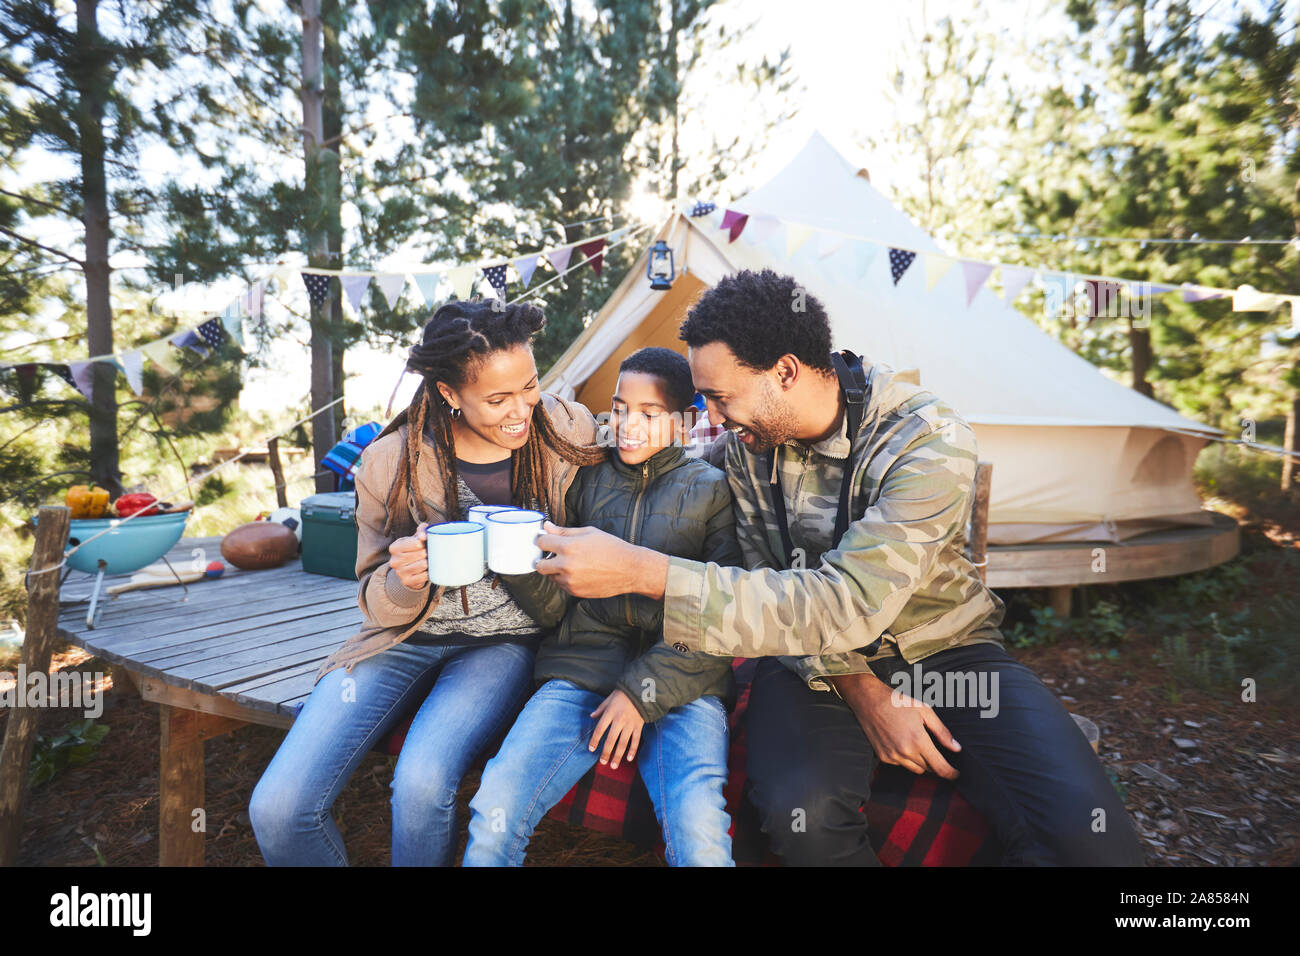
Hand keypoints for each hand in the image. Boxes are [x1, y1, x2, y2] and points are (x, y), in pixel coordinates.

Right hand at [388, 522, 430, 589]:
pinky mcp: (407, 582)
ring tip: (427, 561)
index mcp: (394, 547)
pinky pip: (424, 576)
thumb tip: (423, 536)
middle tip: (427, 554)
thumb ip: (421, 531)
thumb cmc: (414, 550)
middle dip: (427, 553)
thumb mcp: (415, 538)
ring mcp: (399, 572)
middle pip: (421, 554)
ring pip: (423, 564)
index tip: (424, 544)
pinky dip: (428, 573)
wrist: (409, 570)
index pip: (416, 543)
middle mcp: (394, 561)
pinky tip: (427, 570)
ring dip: (429, 563)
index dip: (424, 543)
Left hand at [534, 521, 667, 598]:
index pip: (541, 542)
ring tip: (573, 563)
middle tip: (553, 555)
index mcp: (569, 547)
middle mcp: (566, 565)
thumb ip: (565, 531)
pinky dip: (566, 579)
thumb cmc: (611, 547)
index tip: (547, 540)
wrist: (629, 569)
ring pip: (550, 576)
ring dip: (556, 570)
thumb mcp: (589, 533)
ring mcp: (570, 581)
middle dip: (544, 558)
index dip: (544, 539)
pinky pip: (561, 585)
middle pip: (539, 564)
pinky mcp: (575, 592)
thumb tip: (547, 526)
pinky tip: (581, 572)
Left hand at [588, 689, 644, 769]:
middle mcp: (619, 720)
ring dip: (618, 756)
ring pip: (623, 743)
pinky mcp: (638, 726)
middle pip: (611, 740)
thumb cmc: (623, 694)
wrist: (641, 691)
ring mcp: (630, 724)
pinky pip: (636, 740)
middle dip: (606, 752)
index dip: (595, 740)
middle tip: (602, 762)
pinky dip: (633, 750)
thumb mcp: (609, 699)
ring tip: (613, 765)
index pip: (600, 729)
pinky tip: (629, 759)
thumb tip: (591, 717)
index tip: (591, 749)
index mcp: (610, 713)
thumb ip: (600, 709)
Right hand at [829, 671, 960, 778]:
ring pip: (916, 769)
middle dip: (937, 765)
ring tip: (920, 746)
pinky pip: (901, 764)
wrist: (868, 700)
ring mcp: (893, 756)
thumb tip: (956, 747)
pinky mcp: (883, 757)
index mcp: (918, 740)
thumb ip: (942, 732)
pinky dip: (907, 759)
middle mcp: (905, 752)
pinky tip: (904, 744)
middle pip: (929, 769)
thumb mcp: (924, 711)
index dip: (951, 773)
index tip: (956, 774)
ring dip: (922, 763)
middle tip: (938, 754)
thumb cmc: (897, 702)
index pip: (940, 767)